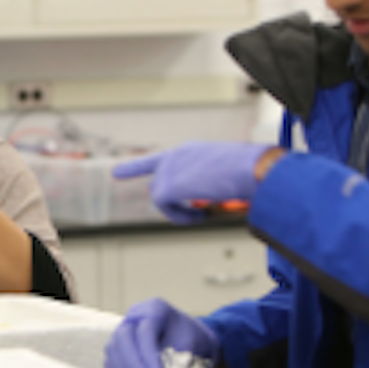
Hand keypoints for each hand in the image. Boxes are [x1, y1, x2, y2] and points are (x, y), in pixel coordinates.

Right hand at [104, 298, 218, 367]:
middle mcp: (134, 317)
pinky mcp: (117, 348)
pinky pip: (112, 363)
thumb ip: (179, 359)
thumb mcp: (192, 345)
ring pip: (114, 351)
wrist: (186, 340)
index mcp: (155, 309)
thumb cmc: (190, 340)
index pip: (145, 331)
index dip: (148, 355)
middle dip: (135, 366)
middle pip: (123, 339)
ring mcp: (122, 330)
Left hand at [113, 141, 269, 224]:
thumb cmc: (251, 172)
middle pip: (159, 185)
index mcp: (189, 151)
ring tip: (203, 214)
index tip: (116, 173)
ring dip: (178, 211)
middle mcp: (176, 155)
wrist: (252, 167)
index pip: (157, 160)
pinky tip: (201, 216)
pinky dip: (180, 216)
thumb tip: (210, 202)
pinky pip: (163, 206)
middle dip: (173, 204)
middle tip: (200, 214)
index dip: (135, 167)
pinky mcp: (169, 184)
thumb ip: (208, 185)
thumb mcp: (225, 175)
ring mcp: (170, 168)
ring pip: (159, 196)